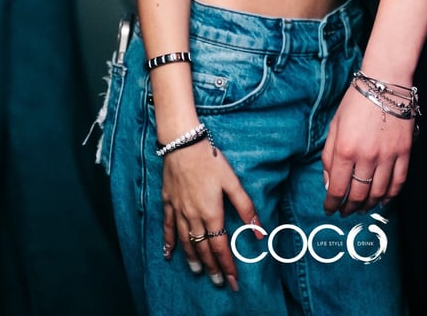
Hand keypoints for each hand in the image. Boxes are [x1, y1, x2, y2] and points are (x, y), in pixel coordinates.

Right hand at [161, 137, 259, 292]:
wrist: (183, 143)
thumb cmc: (209, 159)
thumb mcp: (232, 181)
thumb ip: (245, 207)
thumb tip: (258, 231)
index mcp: (211, 213)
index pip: (221, 247)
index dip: (227, 265)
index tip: (232, 281)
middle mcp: (194, 216)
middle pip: (203, 248)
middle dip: (212, 267)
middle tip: (218, 282)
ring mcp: (179, 210)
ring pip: (186, 242)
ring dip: (192, 259)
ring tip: (197, 272)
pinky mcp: (169, 202)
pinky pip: (168, 227)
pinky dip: (168, 242)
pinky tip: (168, 253)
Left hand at [322, 84, 413, 217]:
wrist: (385, 83)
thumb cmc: (357, 101)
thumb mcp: (335, 125)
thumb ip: (328, 156)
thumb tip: (328, 183)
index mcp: (346, 148)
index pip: (337, 188)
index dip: (331, 203)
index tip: (329, 208)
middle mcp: (367, 156)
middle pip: (358, 195)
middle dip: (349, 208)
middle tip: (345, 211)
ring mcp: (388, 156)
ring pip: (378, 193)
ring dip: (368, 205)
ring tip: (361, 207)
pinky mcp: (404, 154)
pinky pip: (398, 183)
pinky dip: (389, 196)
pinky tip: (382, 199)